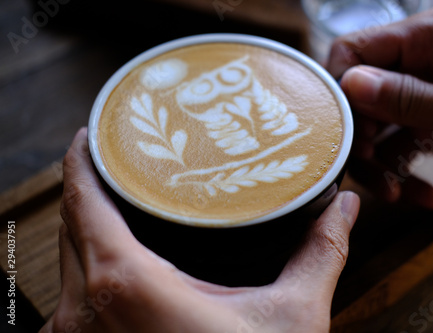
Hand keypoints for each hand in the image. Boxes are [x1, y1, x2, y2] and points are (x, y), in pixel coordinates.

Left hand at [40, 128, 359, 332]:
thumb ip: (319, 254)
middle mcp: (83, 310)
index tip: (92, 132)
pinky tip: (115, 250)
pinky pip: (70, 290)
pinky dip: (87, 260)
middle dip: (89, 184)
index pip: (83, 200)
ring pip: (66, 258)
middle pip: (72, 223)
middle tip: (119, 156)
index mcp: (124, 285)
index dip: (82, 157)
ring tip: (119, 194)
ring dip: (86, 222)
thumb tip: (346, 207)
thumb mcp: (290, 318)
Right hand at [327, 6, 432, 207]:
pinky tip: (420, 193)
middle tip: (376, 176)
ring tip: (400, 194)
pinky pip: (400, 144)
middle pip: (361, 97)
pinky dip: (403, 171)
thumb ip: (413, 98)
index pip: (353, 53)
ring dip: (382, 165)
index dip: (341, 95)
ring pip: (377, 126)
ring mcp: (427, 91)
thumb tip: (351, 84)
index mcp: (429, 39)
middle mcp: (421, 60)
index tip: (347, 137)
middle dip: (364, 141)